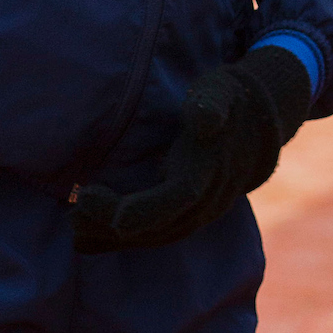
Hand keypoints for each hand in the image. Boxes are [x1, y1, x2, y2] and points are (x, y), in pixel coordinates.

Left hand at [69, 44, 313, 252]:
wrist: (257, 127)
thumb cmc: (228, 101)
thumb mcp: (222, 91)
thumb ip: (212, 104)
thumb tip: (204, 117)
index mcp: (210, 170)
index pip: (178, 198)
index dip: (145, 208)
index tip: (110, 210)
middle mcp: (207, 200)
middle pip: (161, 225)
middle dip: (116, 226)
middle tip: (75, 211)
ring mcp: (198, 213)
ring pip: (156, 235)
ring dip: (114, 237)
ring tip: (74, 225)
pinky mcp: (186, 215)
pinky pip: (154, 234)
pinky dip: (121, 240)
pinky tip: (86, 241)